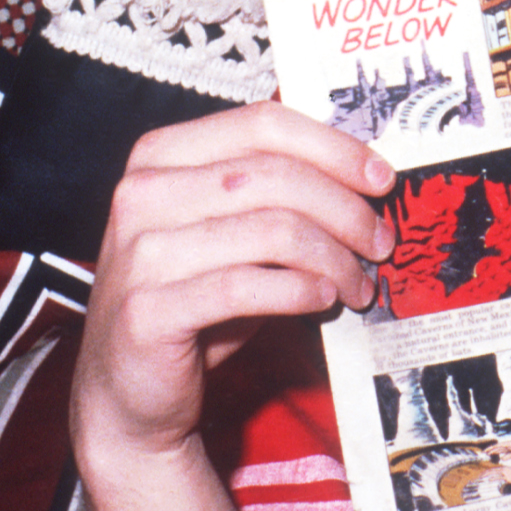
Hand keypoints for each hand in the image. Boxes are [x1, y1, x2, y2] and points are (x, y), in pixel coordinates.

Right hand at [73, 103, 392, 470]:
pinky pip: (246, 287)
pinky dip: (300, 291)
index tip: (380, 180)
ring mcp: (140, 252)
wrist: (130, 387)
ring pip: (272, 230)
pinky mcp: (148, 311)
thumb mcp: (229, 231)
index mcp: (162, 155)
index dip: (333, 148)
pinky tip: (324, 299)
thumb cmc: (192, 301)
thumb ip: (276, 195)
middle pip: (276, 176)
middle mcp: (144, 194)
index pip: (263, 124)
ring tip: (358, 285)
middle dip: (346, 210)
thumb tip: (363, 177)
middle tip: (380, 243)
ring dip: (333, 258)